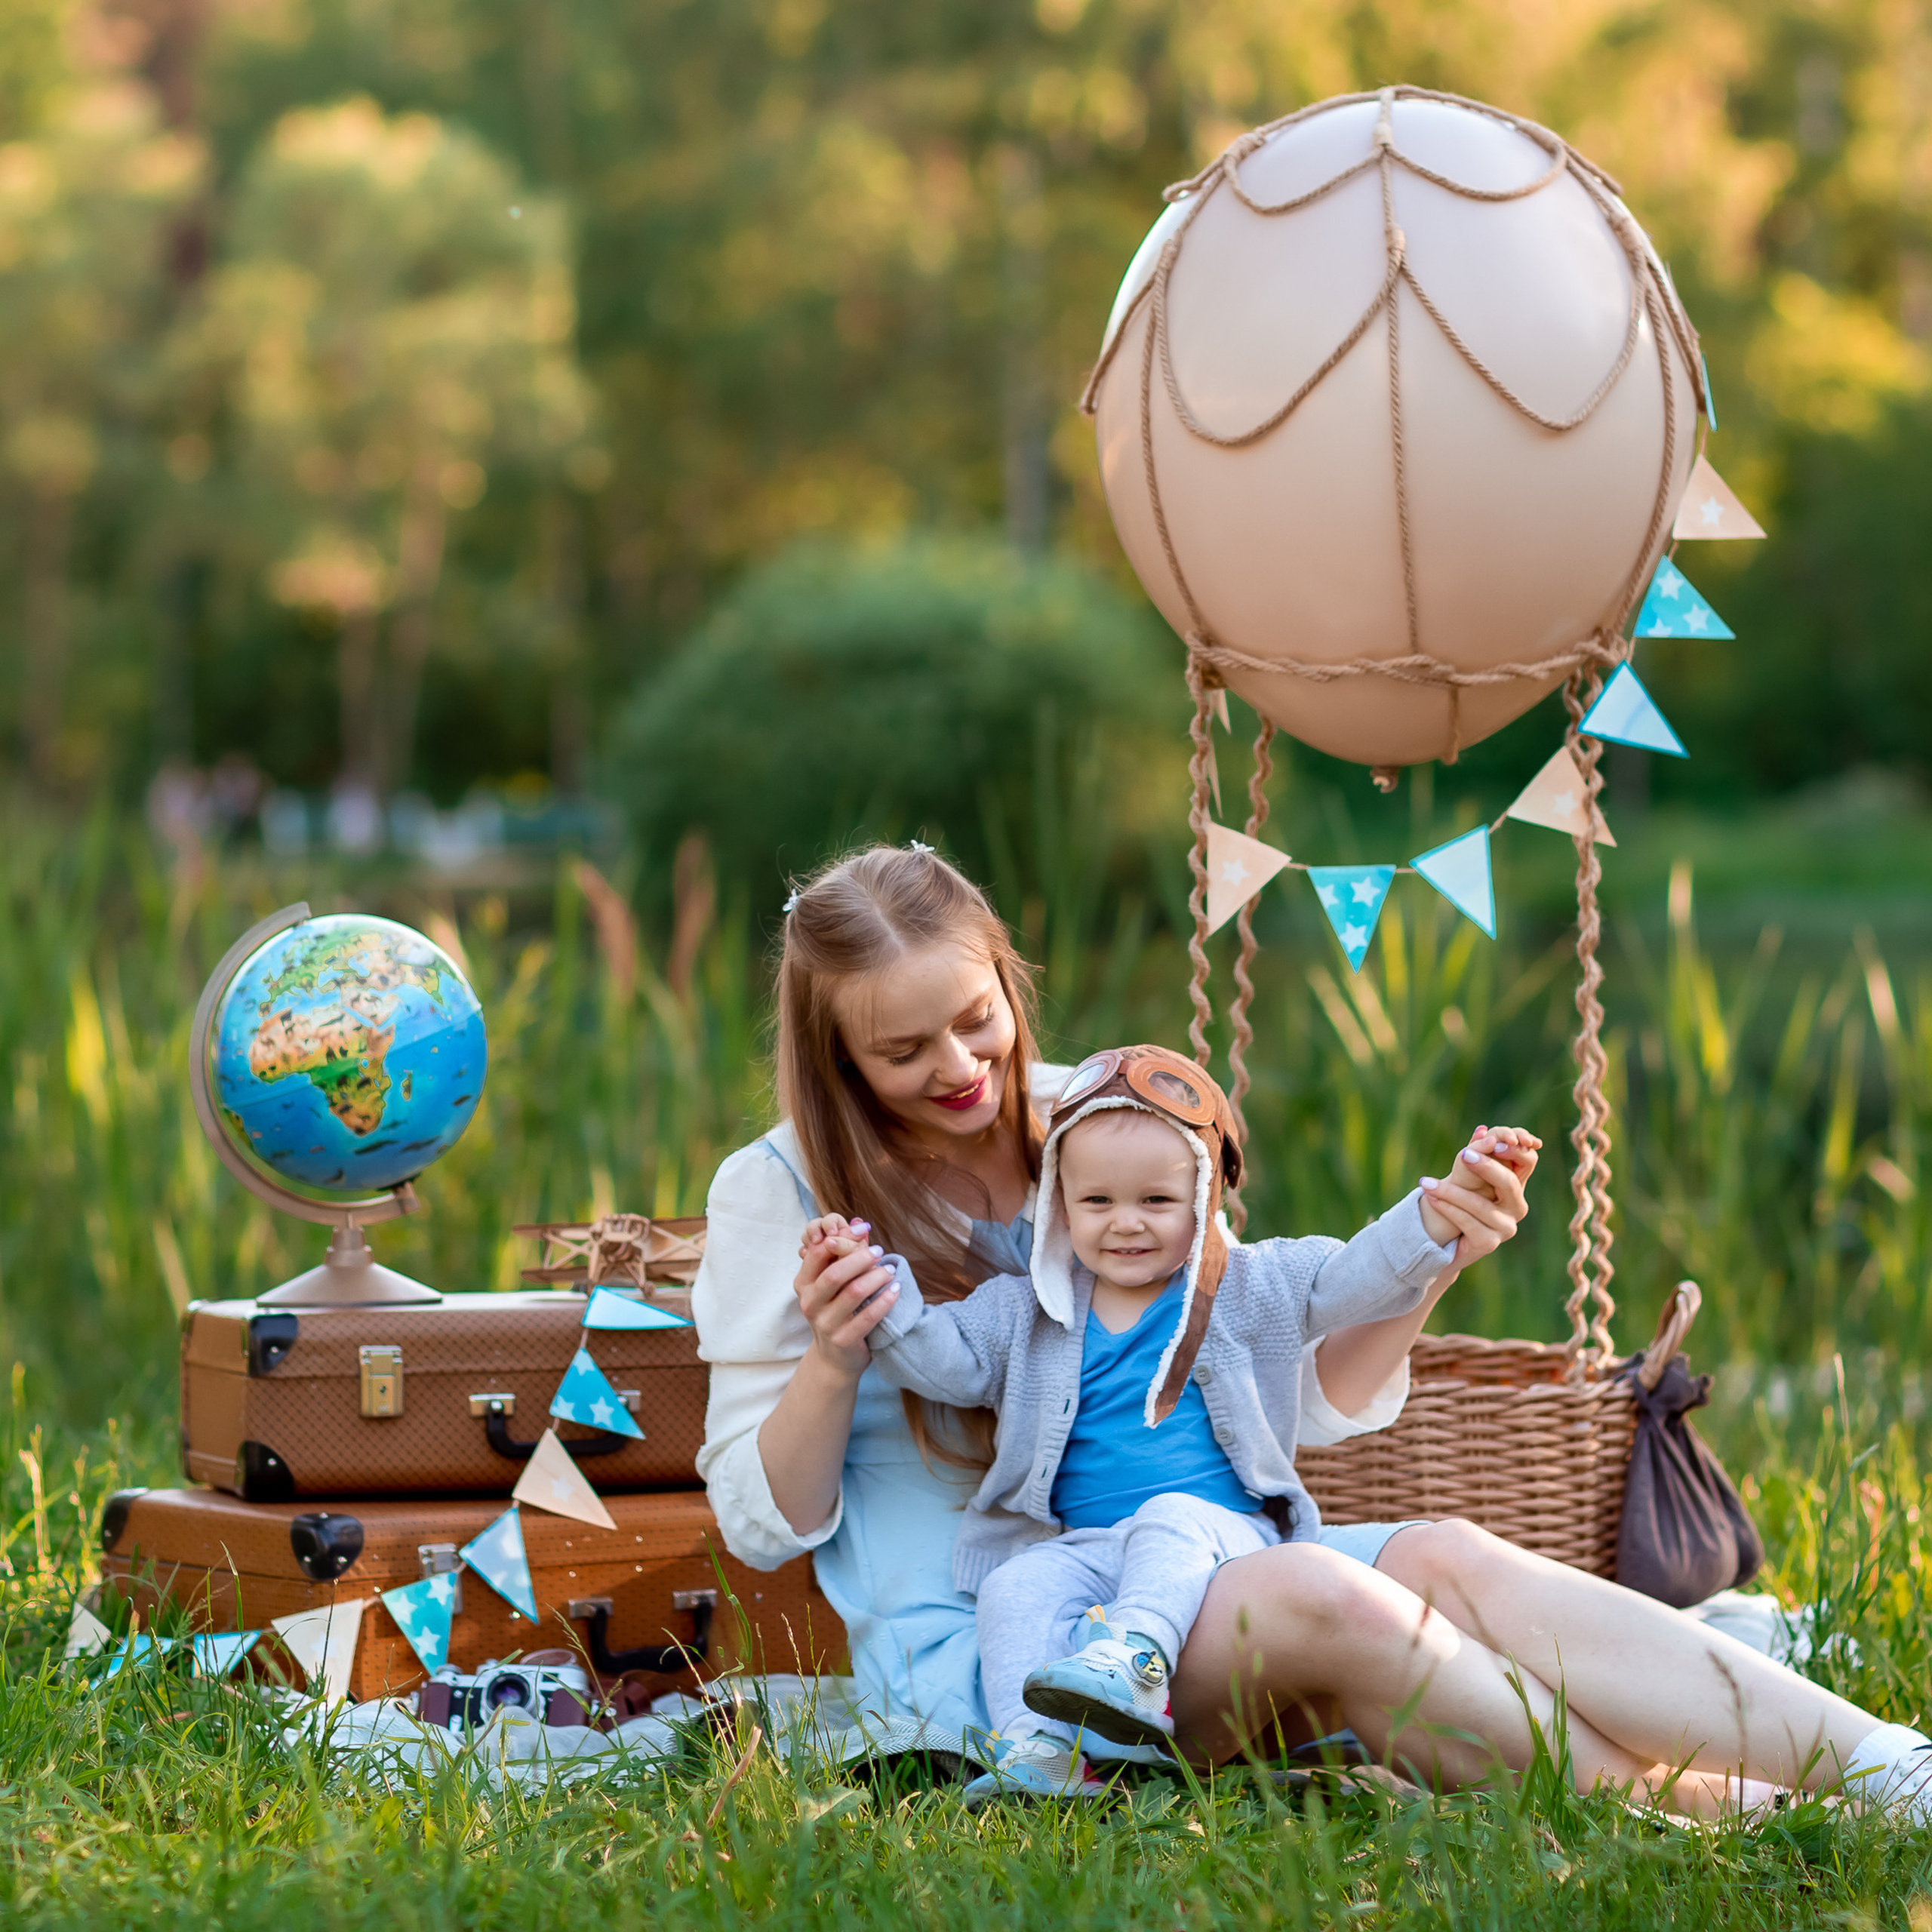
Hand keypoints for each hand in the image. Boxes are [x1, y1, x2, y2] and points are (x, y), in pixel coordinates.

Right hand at [793, 1220, 897, 1381]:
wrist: (834, 1357)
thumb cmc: (837, 1310)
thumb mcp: (834, 1284)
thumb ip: (844, 1255)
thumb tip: (860, 1222)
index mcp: (804, 1284)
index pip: (818, 1253)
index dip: (841, 1237)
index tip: (863, 1229)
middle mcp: (810, 1303)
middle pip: (835, 1273)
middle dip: (860, 1258)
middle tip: (879, 1251)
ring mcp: (825, 1323)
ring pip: (854, 1293)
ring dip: (877, 1277)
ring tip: (890, 1270)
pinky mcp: (843, 1339)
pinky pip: (869, 1316)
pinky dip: (885, 1300)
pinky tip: (896, 1290)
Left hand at [1416, 1123, 1539, 1264]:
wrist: (1447, 1237)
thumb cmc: (1460, 1200)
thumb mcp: (1468, 1176)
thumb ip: (1477, 1153)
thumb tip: (1481, 1130)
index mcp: (1517, 1184)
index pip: (1528, 1160)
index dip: (1514, 1149)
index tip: (1491, 1140)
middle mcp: (1517, 1207)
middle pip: (1509, 1183)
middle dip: (1486, 1167)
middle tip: (1463, 1155)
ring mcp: (1506, 1227)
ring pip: (1481, 1205)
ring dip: (1451, 1192)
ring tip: (1426, 1183)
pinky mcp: (1489, 1243)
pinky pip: (1468, 1222)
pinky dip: (1448, 1208)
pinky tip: (1431, 1198)